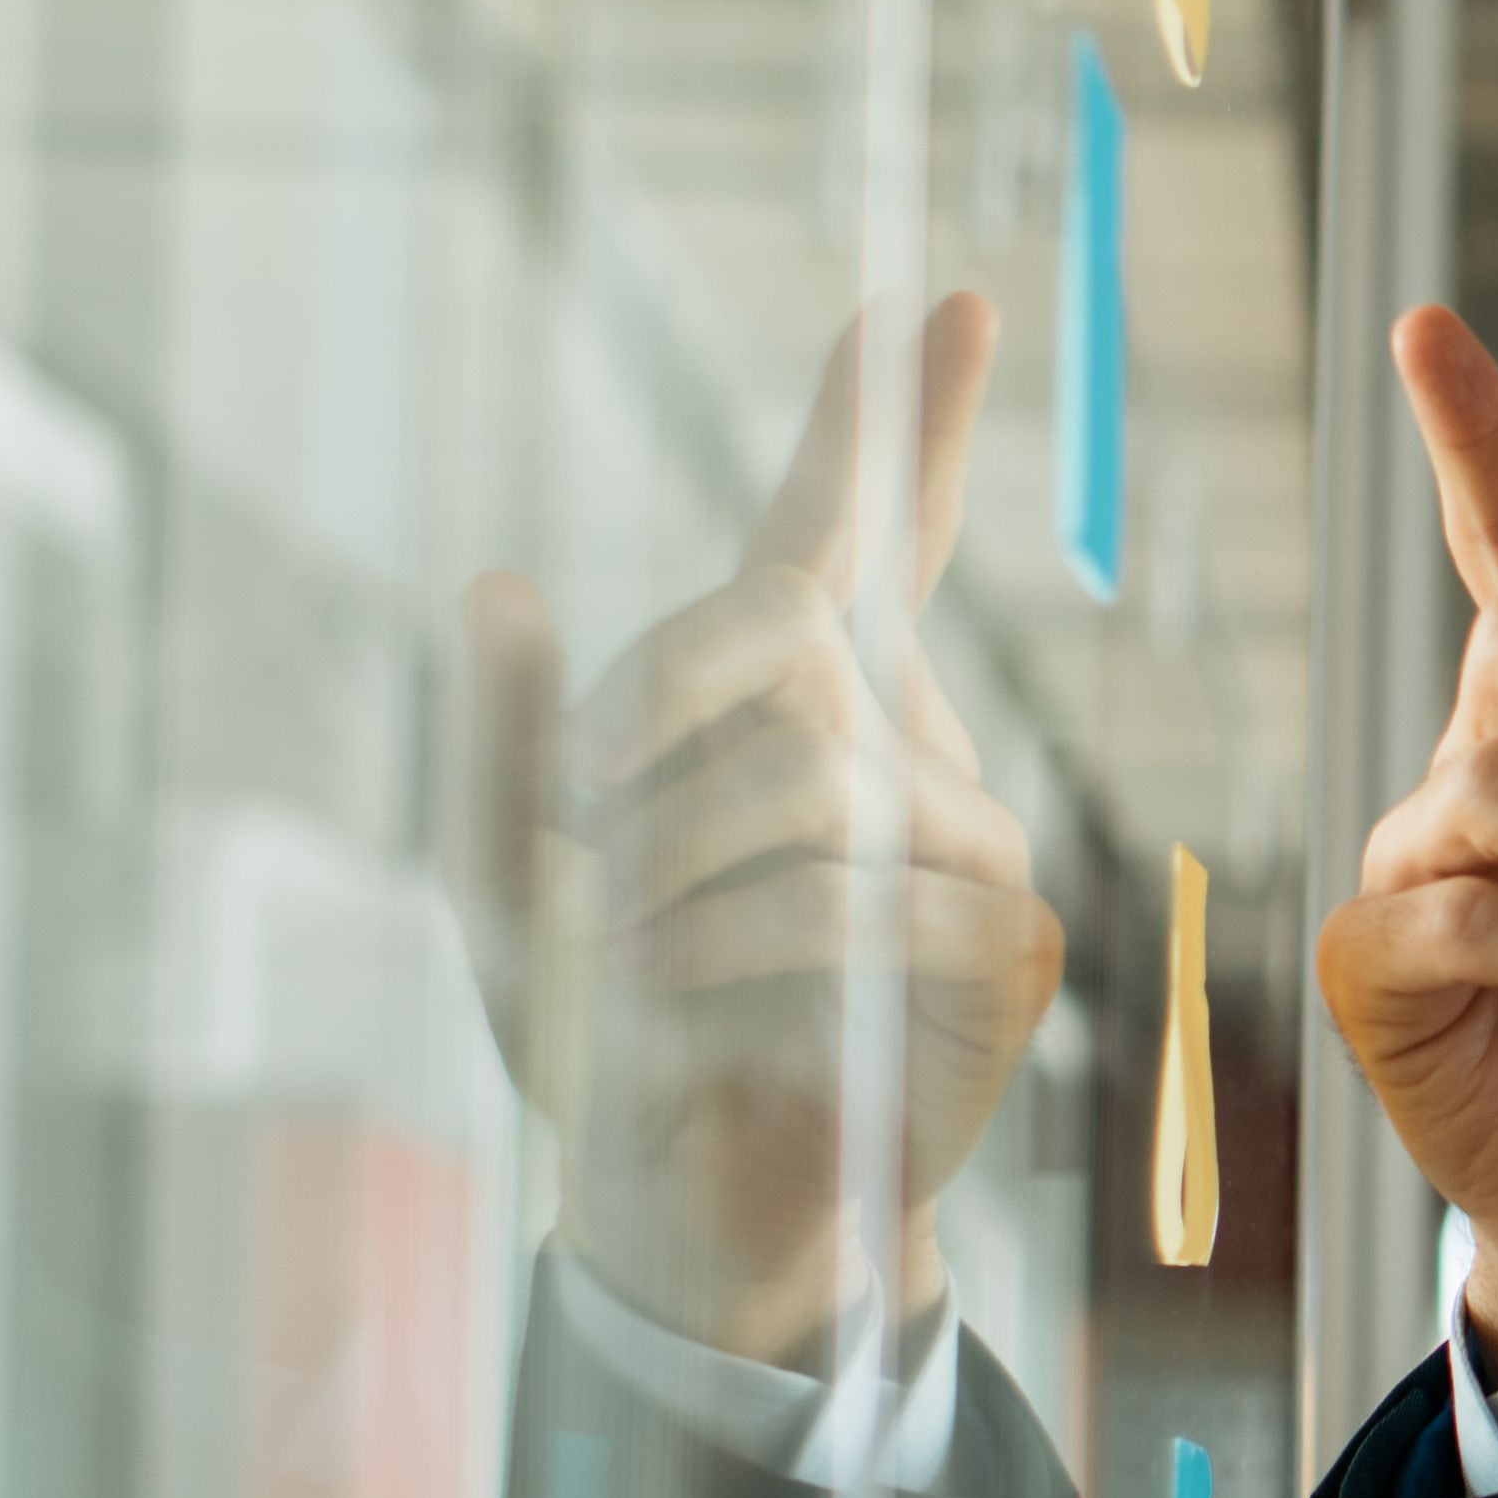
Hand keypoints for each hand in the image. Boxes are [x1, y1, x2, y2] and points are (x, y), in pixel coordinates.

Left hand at [467, 294, 1065, 1361]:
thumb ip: (492, 735)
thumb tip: (498, 587)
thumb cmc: (602, 1027)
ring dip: (673, 865)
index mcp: (799, 698)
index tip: (933, 296)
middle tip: (569, 825)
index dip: (892, 413)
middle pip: (786, 636)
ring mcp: (967, 837)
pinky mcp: (1005, 943)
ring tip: (610, 949)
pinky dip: (743, 947)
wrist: (687, 1201)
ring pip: (817, 777)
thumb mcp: (494, 871)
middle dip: (650, 713)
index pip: (857, 527)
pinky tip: (686, 1001)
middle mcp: (903, 740)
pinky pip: (871, 896)